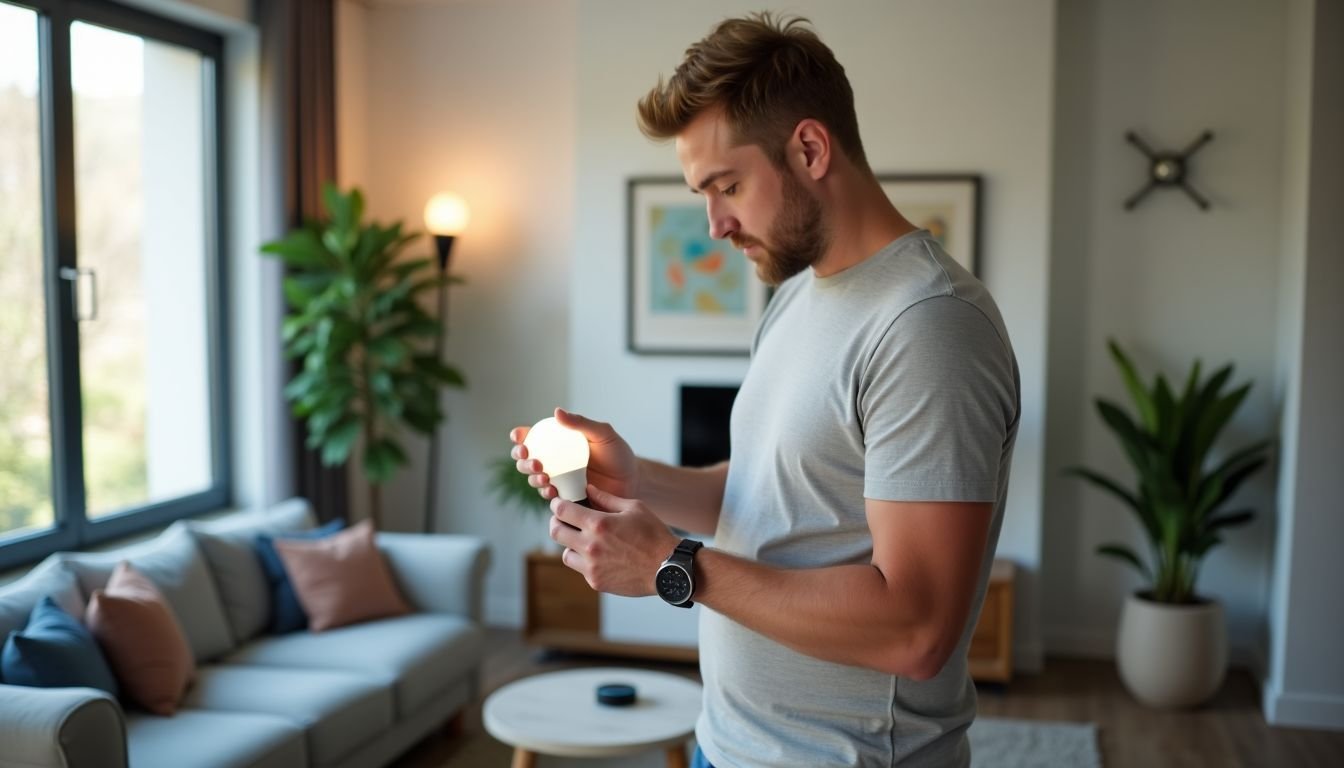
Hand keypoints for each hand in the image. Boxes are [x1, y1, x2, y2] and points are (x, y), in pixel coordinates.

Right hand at [509, 408, 639, 501]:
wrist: (632, 482)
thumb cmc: (618, 454)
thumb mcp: (603, 434)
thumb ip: (581, 423)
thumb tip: (557, 412)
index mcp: (559, 443)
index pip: (533, 437)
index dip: (520, 436)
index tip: (519, 436)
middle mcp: (554, 461)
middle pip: (526, 459)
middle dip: (522, 460)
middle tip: (535, 461)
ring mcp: (558, 480)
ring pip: (534, 479)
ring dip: (533, 478)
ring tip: (544, 477)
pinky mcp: (565, 497)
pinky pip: (549, 496)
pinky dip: (546, 493)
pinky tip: (552, 491)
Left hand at [548, 484, 679, 596]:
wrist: (668, 568)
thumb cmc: (654, 534)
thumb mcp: (634, 508)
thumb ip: (606, 498)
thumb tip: (588, 489)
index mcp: (599, 524)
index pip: (562, 511)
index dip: (557, 504)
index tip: (559, 503)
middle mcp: (591, 546)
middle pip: (556, 532)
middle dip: (557, 522)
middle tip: (564, 520)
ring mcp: (592, 567)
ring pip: (565, 553)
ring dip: (570, 544)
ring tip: (584, 540)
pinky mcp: (596, 582)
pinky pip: (580, 569)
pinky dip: (585, 561)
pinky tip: (600, 556)